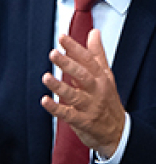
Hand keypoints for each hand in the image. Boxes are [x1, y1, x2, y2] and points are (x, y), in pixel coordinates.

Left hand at [41, 29, 124, 157]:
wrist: (118, 131)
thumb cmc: (107, 100)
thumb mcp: (106, 75)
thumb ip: (96, 54)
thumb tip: (94, 33)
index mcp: (100, 77)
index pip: (88, 59)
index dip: (74, 48)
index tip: (61, 37)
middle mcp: (96, 90)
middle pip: (82, 75)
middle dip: (68, 64)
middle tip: (53, 53)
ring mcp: (89, 106)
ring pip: (74, 95)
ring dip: (59, 86)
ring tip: (46, 77)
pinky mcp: (82, 121)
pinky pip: (67, 114)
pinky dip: (55, 108)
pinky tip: (45, 100)